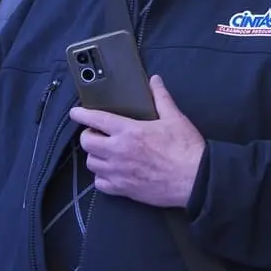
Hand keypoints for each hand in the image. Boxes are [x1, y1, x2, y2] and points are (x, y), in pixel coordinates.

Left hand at [70, 75, 205, 207]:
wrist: (195, 179)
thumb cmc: (185, 148)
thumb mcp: (174, 118)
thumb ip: (161, 97)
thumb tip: (154, 81)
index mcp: (129, 131)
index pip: (97, 119)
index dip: (82, 114)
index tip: (75, 112)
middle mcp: (119, 151)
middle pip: (87, 143)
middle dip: (88, 135)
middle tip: (96, 132)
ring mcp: (119, 172)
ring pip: (92, 163)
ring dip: (95, 155)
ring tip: (104, 151)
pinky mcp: (124, 190)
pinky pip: (100, 184)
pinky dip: (101, 177)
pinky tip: (111, 171)